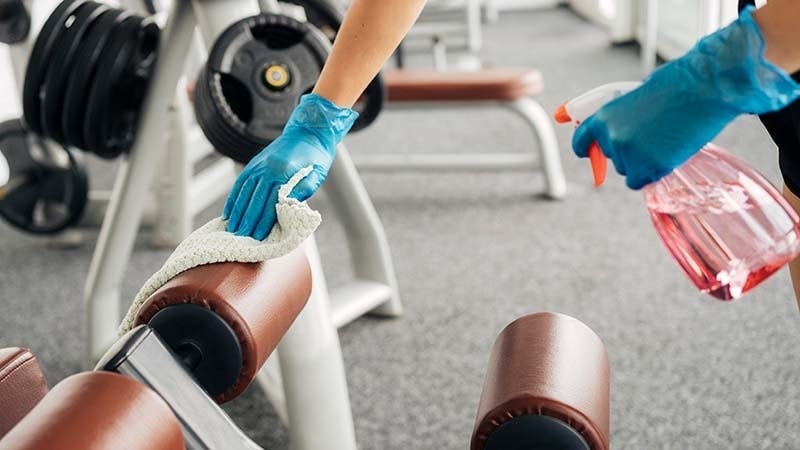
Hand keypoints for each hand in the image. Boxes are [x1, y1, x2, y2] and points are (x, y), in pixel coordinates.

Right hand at [223, 93, 357, 239]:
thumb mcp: (316, 175)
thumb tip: (289, 207)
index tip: (257, 236)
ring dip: (236, 212)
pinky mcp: (255, 164)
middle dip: (247, 221)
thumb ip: (303, 190)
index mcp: (283, 173)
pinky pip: (240, 183)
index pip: (271, 203)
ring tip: (231, 229)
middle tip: (241, 238)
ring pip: (244, 192)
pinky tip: (228, 212)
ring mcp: (258, 166)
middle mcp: (267, 169)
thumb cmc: (316, 157)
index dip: (263, 221)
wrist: (309, 131)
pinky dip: (233, 198)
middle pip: (254, 200)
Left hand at [572, 6, 799, 188]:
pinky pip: (642, 181)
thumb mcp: (638, 96)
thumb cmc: (677, 85)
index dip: (586, 148)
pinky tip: (668, 155)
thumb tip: (618, 131)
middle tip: (654, 136)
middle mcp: (611, 137)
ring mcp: (629, 154)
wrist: (703, 88)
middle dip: (630, 152)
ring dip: (644, 162)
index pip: (582, 139)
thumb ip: (622, 117)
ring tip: (667, 139)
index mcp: (605, 116)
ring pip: (629, 170)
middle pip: (613, 157)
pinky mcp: (648, 167)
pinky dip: (653, 174)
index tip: (587, 153)